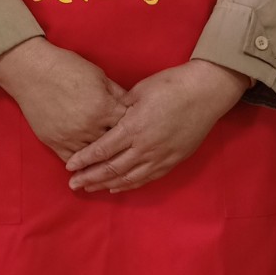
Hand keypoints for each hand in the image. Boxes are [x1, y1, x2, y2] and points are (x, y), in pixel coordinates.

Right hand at [0, 38, 127, 160]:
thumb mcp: (99, 75)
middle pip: (114, 144)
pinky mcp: (55, 143)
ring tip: (115, 165)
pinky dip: (83, 165)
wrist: (32, 72)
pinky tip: (90, 167)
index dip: (135, 127)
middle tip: (131, 150)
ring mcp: (71, 137)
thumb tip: (132, 106)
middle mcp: (90, 126)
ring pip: (95, 157)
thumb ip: (117, 93)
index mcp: (104, 107)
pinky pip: (73, 160)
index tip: (140, 131)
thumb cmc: (67, 68)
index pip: (128, 124)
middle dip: (123, 146)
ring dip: (104, 160)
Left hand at [64, 60, 251, 194]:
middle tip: (73, 185)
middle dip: (90, 178)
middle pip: (112, 169)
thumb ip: (120, 108)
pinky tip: (118, 188)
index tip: (69, 166)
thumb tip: (106, 119)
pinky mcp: (173, 160)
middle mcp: (145, 146)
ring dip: (107, 185)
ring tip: (90, 189)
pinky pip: (147, 178)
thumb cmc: (171, 85)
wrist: (206, 92)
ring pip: (128, 178)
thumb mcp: (139, 91)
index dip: (84, 160)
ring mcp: (160, 156)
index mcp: (133, 127)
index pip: (102, 149)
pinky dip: (130, 185)